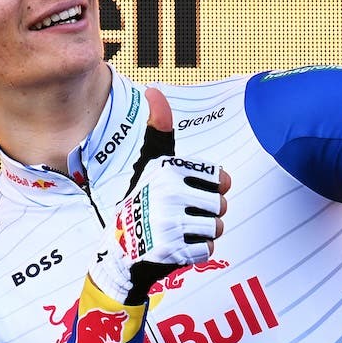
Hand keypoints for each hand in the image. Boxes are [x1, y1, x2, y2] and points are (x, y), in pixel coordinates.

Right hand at [93, 87, 228, 302]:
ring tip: (181, 229)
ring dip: (203, 233)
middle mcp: (169, 194)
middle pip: (220, 205)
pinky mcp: (171, 250)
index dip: (214, 187)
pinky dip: (195, 252)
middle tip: (184, 213)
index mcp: (168, 170)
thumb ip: (159, 130)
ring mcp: (169, 223)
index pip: (220, 179)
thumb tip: (153, 90)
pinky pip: (206, 250)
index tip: (194, 190)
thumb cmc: (142, 200)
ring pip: (216, 228)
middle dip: (208, 212)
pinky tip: (177, 246)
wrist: (120, 250)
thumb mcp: (150, 162)